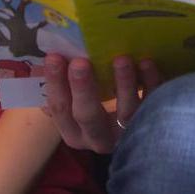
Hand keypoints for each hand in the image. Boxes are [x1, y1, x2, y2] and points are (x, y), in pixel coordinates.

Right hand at [41, 53, 162, 153]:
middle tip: (80, 62)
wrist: (140, 136)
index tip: (54, 56)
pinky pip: (154, 103)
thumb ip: (60, 90)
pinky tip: (146, 63)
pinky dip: (151, 82)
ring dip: (123, 84)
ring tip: (120, 59)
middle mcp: (98, 138)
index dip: (56, 84)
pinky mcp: (154, 123)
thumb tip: (41, 67)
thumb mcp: (75, 106)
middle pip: (88, 115)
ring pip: (126, 112)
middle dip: (82, 88)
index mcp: (74, 132)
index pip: (60, 109)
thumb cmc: (96, 113)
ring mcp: (127, 134)